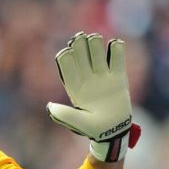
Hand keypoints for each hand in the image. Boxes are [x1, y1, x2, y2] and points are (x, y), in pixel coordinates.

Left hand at [47, 32, 139, 161]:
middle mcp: (87, 79)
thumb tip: (49, 106)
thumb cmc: (93, 128)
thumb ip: (65, 115)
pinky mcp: (118, 77)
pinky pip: (117, 60)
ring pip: (97, 54)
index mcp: (74, 87)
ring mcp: (102, 76)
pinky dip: (116, 50)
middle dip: (79, 46)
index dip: (65, 58)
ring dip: (95, 44)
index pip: (67, 68)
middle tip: (80, 37)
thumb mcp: (79, 123)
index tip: (66, 51)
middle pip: (81, 57)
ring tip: (94, 38)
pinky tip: (115, 43)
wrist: (114, 130)